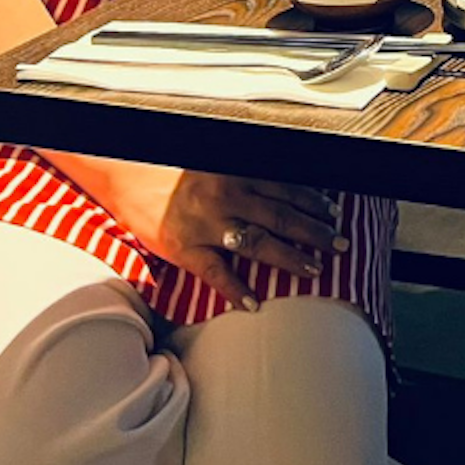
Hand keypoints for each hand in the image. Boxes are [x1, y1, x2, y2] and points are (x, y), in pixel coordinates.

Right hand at [78, 160, 340, 313]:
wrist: (122, 169)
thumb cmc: (170, 166)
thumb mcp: (215, 161)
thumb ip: (245, 174)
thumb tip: (281, 185)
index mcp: (237, 174)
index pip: (287, 190)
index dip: (315, 203)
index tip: (335, 213)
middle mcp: (228, 197)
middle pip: (283, 217)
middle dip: (317, 232)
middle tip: (342, 244)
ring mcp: (207, 224)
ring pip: (259, 243)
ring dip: (291, 257)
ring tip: (315, 269)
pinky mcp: (183, 247)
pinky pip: (215, 272)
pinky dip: (236, 289)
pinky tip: (254, 303)